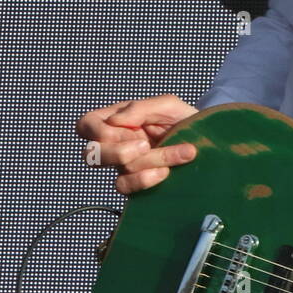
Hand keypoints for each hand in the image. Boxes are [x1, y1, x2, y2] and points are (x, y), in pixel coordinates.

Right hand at [75, 94, 198, 193]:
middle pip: (91, 155)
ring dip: (151, 161)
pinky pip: (126, 187)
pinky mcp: (136, 182)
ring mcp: (124, 165)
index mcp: (114, 120)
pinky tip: (166, 172)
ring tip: (181, 152)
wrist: (206, 139)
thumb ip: (140, 108)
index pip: (86, 125)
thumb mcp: (167, 105)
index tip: (133, 128)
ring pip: (119, 170)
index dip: (102, 131)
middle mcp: (115, 143)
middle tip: (146, 145)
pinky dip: (146, 180)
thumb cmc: (182, 119)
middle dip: (119, 152)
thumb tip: (114, 121)